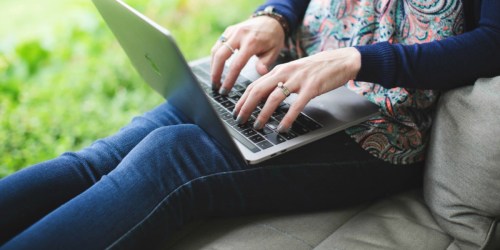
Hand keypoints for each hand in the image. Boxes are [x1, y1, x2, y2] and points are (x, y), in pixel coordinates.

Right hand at [210, 16, 284, 93]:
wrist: (271, 20)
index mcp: (252, 42)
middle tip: (215, 87)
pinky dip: (215, 57)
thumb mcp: (274, 51)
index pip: (236, 64)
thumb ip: (266, 63)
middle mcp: (240, 34)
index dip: (229, 79)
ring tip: (215, 79)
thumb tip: (260, 73)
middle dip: (215, 73)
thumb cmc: (273, 38)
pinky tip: (216, 68)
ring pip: (216, 50)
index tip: (225, 90)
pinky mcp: (229, 30)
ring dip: (213, 66)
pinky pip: (218, 45)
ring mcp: (232, 31)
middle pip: (220, 56)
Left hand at [233, 47, 361, 132]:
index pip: (254, 85)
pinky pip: (296, 105)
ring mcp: (298, 80)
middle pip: (259, 90)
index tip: (236, 111)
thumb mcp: (293, 71)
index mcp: (279, 70)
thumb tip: (262, 97)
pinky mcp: (311, 88)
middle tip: (240, 120)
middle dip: (247, 107)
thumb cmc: (316, 68)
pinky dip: (287, 118)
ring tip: (258, 125)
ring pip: (274, 98)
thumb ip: (278, 81)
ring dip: (263, 114)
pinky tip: (282, 128)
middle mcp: (285, 73)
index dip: (242, 99)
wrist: (341, 60)